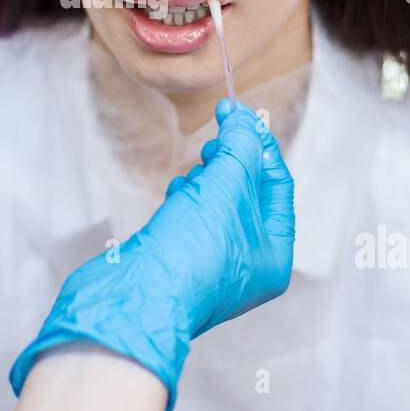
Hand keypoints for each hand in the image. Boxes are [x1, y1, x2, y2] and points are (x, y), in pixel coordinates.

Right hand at [8, 99, 295, 410]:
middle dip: (228, 163)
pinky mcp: (177, 262)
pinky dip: (184, 200)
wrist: (132, 298)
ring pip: (216, 204)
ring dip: (203, 181)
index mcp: (274, 255)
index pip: (277, 183)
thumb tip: (242, 117)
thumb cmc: (189, 249)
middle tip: (210, 148)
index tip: (232, 112)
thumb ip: (240, 146)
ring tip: (189, 180)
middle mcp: (248, 265)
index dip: (257, 144)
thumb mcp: (226, 186)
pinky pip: (190, 219)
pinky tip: (173, 197)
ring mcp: (211, 266)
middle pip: (246, 193)